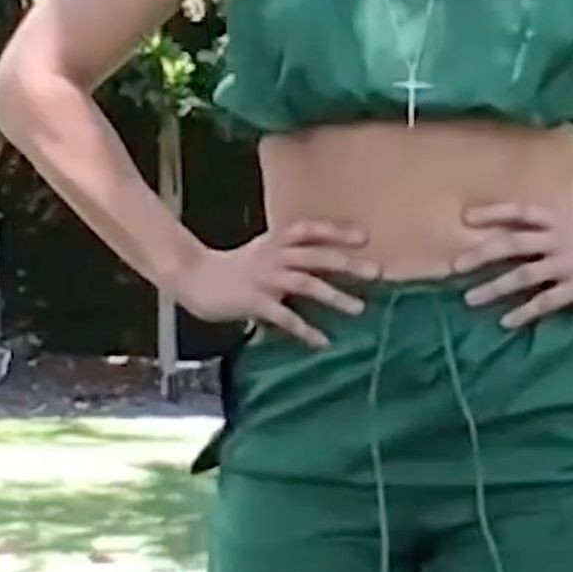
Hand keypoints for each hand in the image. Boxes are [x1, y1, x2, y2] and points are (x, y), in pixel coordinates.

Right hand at [175, 220, 378, 348]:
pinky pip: (285, 316)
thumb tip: (325, 262)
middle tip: (378, 272)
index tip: (365, 237)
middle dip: (348, 263)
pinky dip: (305, 329)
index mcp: (276, 242)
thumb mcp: (263, 251)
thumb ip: (290, 253)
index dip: (336, 231)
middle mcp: (273, 256)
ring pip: (306, 284)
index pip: (310, 230)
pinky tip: (322, 341)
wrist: (194, 278)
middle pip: (316, 256)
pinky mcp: (254, 301)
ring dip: (335, 296)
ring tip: (360, 309)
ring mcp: (264, 278)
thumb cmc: (233, 268)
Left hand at [452, 204, 572, 328]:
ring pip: (523, 274)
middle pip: (513, 242)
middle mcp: (560, 239)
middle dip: (481, 254)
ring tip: (470, 300)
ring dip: (494, 287)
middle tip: (454, 266)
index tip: (465, 218)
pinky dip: (523, 312)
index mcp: (559, 221)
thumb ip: (550, 231)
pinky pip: (545, 301)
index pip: (520, 211)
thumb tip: (515, 237)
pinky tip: (506, 322)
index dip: (493, 213)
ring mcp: (569, 263)